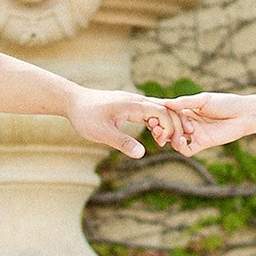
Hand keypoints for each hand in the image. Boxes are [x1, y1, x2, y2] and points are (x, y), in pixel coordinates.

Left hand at [67, 88, 187, 158]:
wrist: (73, 102)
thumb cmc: (86, 116)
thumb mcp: (102, 133)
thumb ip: (122, 142)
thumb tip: (141, 154)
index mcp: (133, 104)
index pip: (161, 112)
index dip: (170, 127)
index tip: (170, 143)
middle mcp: (136, 100)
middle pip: (165, 109)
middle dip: (176, 125)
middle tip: (182, 143)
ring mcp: (134, 102)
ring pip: (159, 110)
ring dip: (168, 124)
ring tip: (173, 141)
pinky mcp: (129, 106)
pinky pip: (150, 113)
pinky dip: (158, 123)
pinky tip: (158, 136)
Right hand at [157, 92, 255, 156]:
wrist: (243, 114)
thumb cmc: (225, 103)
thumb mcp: (203, 100)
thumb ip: (184, 103)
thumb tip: (165, 102)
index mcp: (186, 110)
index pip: (168, 113)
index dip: (158, 114)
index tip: (148, 112)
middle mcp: (188, 123)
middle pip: (168, 127)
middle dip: (159, 127)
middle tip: (154, 126)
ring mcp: (194, 134)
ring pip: (175, 139)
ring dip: (168, 138)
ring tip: (164, 135)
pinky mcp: (202, 143)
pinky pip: (187, 149)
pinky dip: (181, 147)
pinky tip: (181, 141)